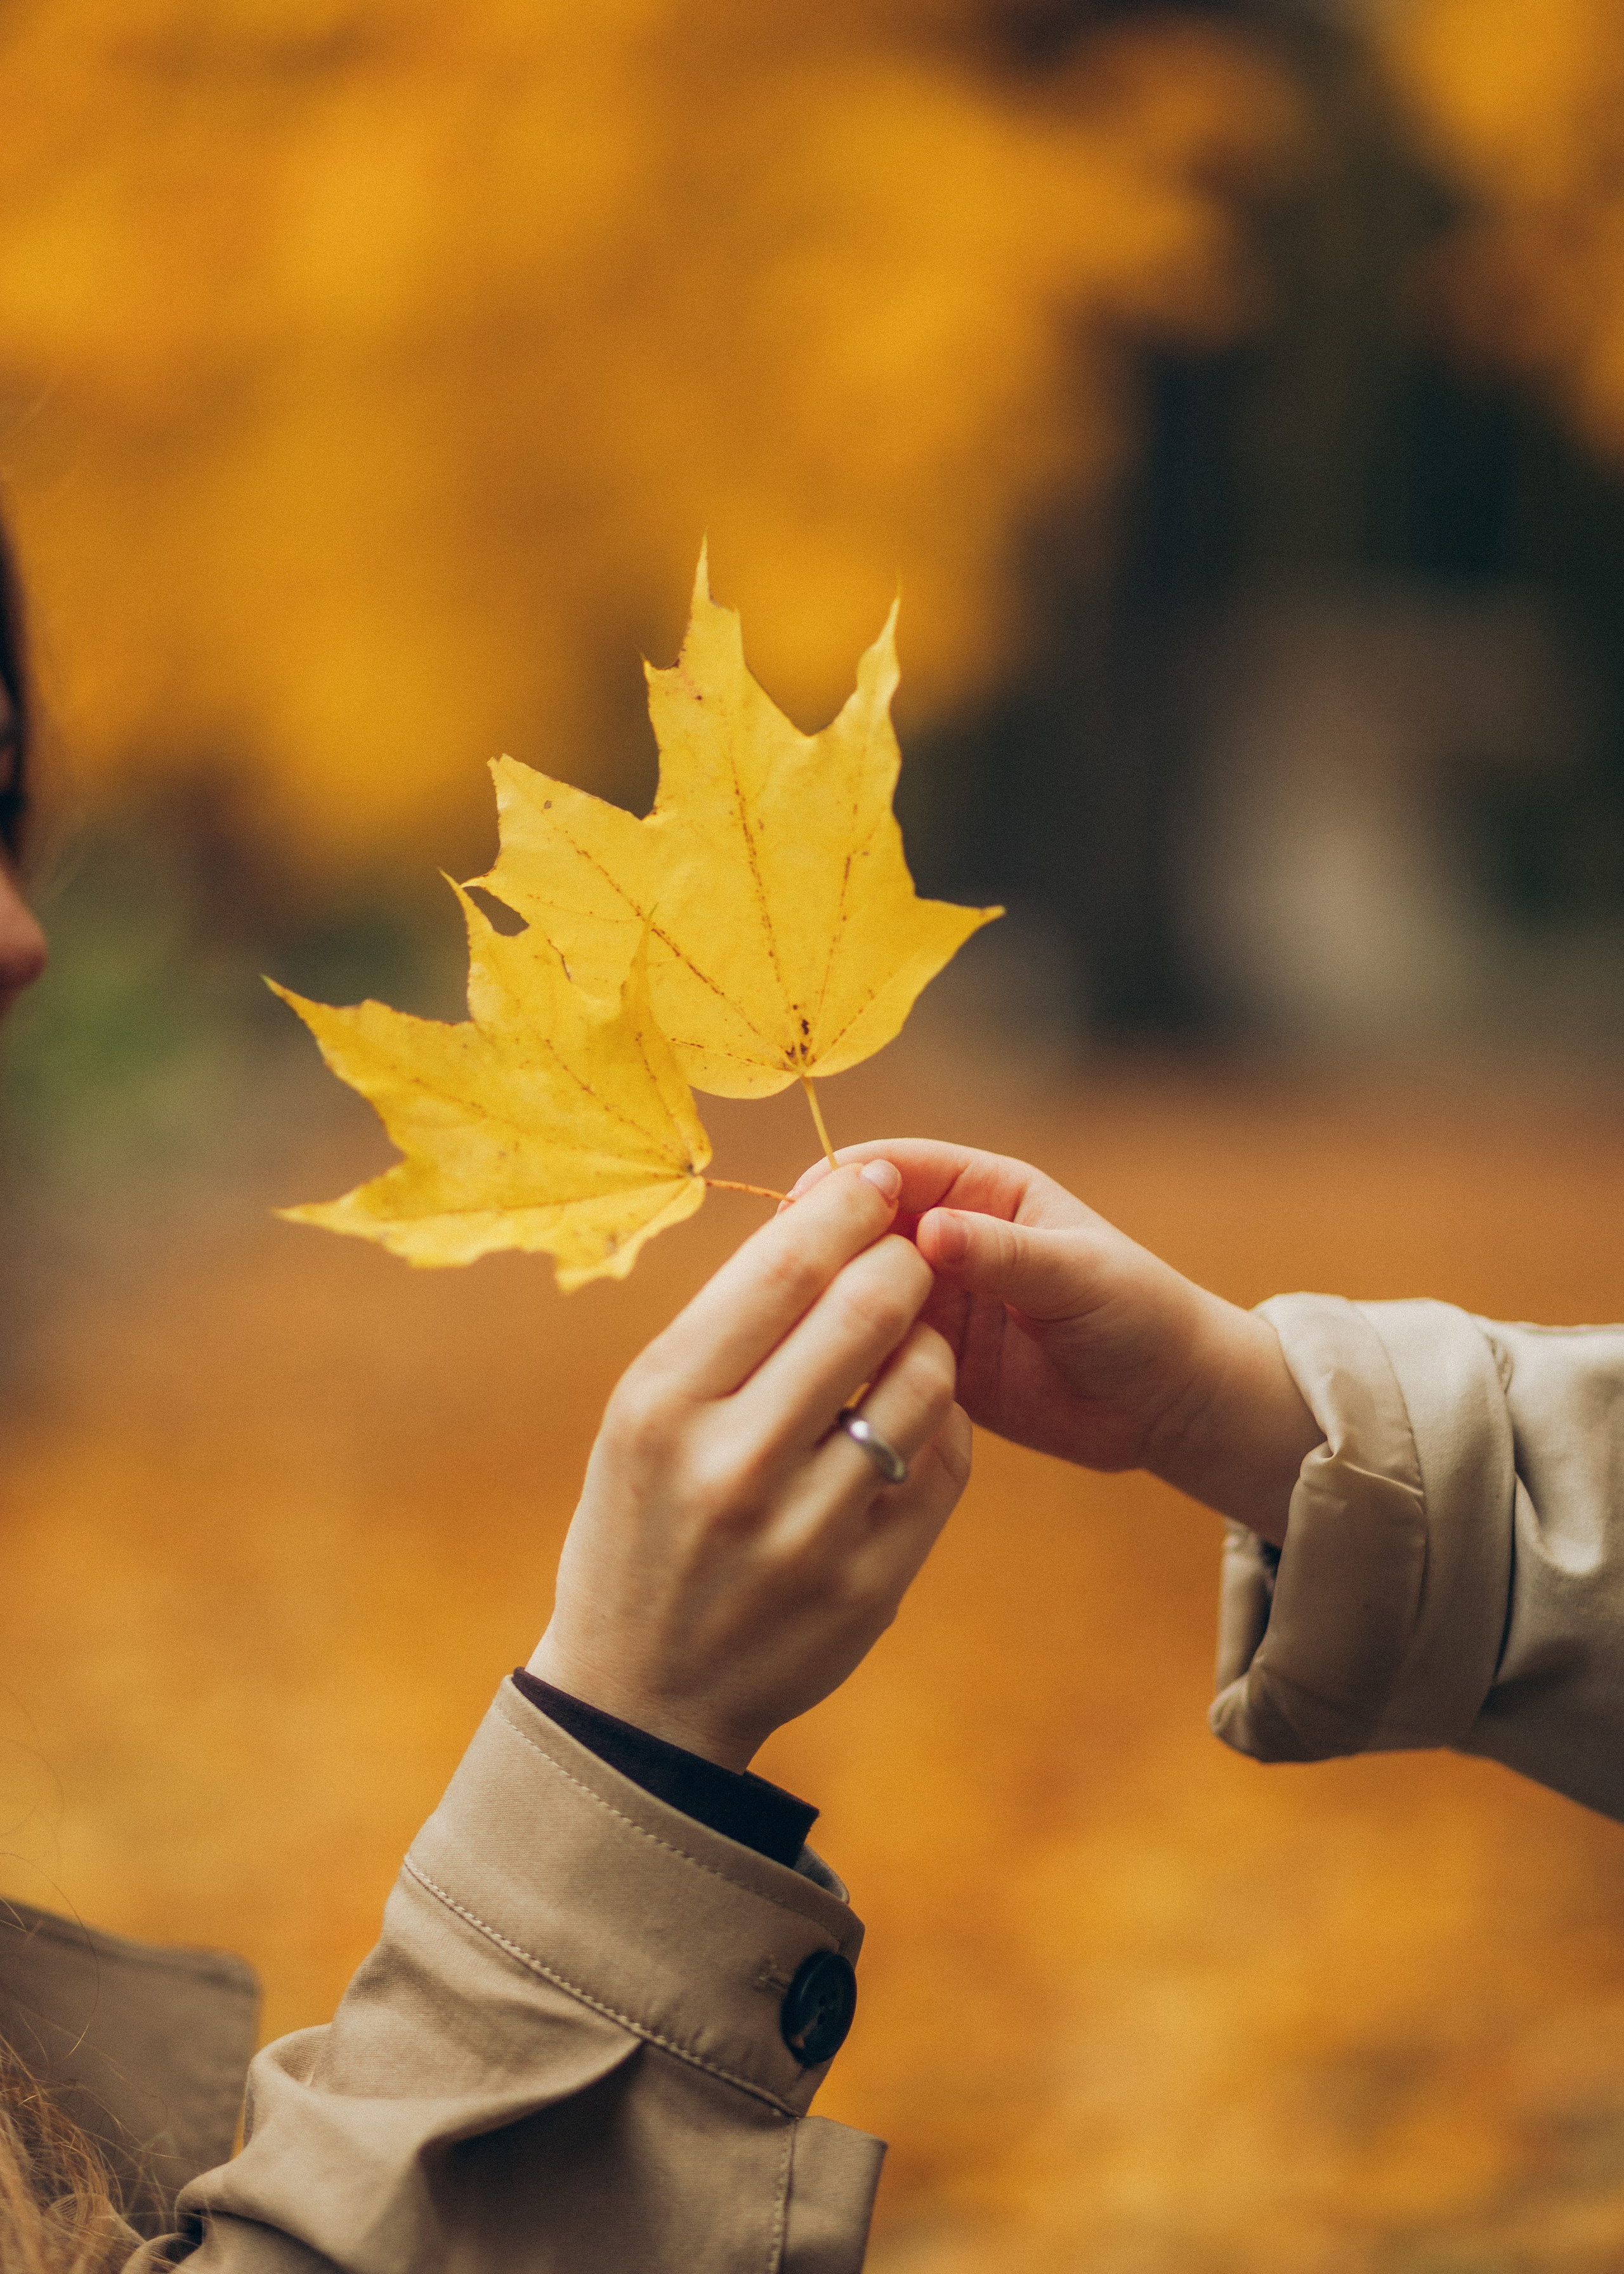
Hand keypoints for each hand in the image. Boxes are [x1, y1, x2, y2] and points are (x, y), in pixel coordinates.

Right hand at [529, 1161, 971, 1769]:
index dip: (845, 1206)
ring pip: (923, 1385)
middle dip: (901, 1262)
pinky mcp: (868, 1587)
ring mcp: (807, 1534)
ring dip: (931, 1343)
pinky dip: (943, 1424)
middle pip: (865, 1311)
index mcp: (661, 1406)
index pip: (782, 1267)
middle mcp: (732, 1466)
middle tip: (905, 1253)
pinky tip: (919, 1418)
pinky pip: (944, 1467)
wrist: (642, 1696)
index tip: (871, 1178)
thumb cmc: (638, 1525)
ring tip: (911, 1341)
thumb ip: (724, 1330)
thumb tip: (818, 1222)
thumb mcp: (642, 1420)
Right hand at [786, 1142, 1317, 1546]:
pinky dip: (851, 1367)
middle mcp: (947, 1241)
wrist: (1171, 1403)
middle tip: (782, 1289)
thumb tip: (930, 1230)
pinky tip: (826, 1386)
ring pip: (859, 1298)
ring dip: (830, 1314)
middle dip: (823, 1253)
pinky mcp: (930, 1365)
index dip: (844, 1184)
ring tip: (796, 1342)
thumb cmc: (1140, 1314)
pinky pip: (875, 1358)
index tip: (799, 1211)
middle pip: (861, 1233)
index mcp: (981, 1191)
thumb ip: (1002, 1253)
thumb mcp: (1077, 1274)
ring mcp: (935, 1305)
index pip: (894, 1168)